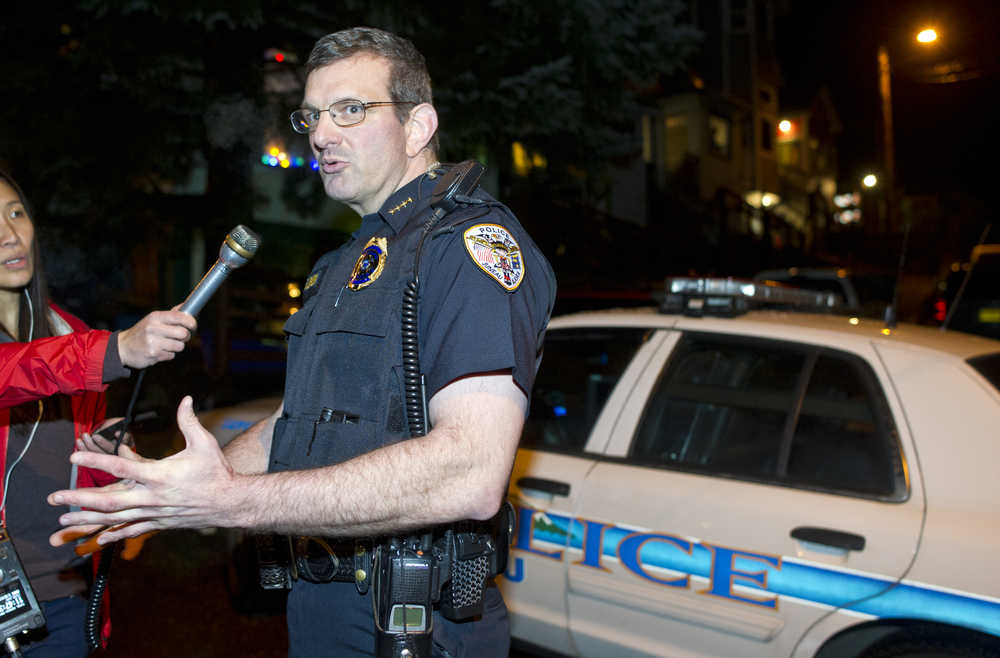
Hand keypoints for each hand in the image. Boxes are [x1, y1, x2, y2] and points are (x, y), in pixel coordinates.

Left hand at [48, 396, 239, 546]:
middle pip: (108, 500)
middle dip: (79, 498)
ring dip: (87, 518)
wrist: (230, 503)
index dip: (96, 462)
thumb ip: (189, 421)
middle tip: (55, 497)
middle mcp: (152, 496)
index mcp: (159, 475)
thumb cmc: (217, 472)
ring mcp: (154, 512)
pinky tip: (97, 538)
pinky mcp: (159, 523)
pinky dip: (114, 534)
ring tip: (64, 518)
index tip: (74, 458)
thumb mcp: (204, 443)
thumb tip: (185, 399)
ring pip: (115, 517)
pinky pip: (132, 529)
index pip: (121, 467)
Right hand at [117, 308, 196, 368]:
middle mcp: (153, 328)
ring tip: (167, 344)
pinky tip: (159, 351)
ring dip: (176, 347)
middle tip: (181, 337)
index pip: (180, 317)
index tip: (193, 326)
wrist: (123, 348)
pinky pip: (172, 356)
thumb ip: (171, 314)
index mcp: (155, 317)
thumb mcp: (153, 320)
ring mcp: (153, 342)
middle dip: (186, 337)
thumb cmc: (143, 332)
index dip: (191, 322)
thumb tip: (187, 306)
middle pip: (183, 333)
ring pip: (180, 346)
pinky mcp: (153, 354)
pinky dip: (168, 354)